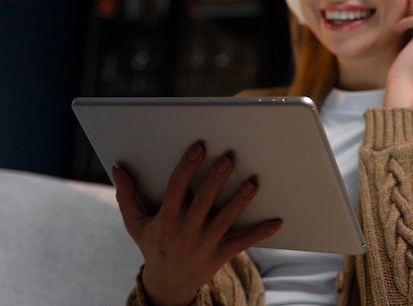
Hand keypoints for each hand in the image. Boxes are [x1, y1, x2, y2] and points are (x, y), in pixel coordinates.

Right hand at [113, 142, 281, 305]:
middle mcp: (186, 230)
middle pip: (203, 201)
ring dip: (240, 201)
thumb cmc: (153, 245)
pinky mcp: (221, 255)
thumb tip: (117, 167)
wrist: (169, 284)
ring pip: (225, 219)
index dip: (187, 167)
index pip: (176, 188)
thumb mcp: (136, 223)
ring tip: (253, 183)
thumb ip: (127, 195)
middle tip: (229, 157)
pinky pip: (242, 243)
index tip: (198, 147)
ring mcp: (205, 244)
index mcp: (166, 219)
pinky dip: (260, 233)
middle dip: (216, 178)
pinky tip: (277, 221)